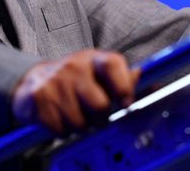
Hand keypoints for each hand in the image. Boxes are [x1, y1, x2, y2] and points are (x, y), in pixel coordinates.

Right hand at [11, 49, 140, 135]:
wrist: (34, 80)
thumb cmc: (76, 79)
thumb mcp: (99, 73)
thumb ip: (125, 79)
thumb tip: (155, 84)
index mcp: (94, 59)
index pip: (114, 64)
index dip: (124, 86)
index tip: (125, 103)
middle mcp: (74, 66)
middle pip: (100, 105)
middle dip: (100, 118)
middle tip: (95, 115)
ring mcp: (55, 81)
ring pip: (79, 122)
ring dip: (80, 126)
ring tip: (75, 114)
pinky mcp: (38, 97)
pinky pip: (59, 129)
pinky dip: (62, 130)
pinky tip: (60, 117)